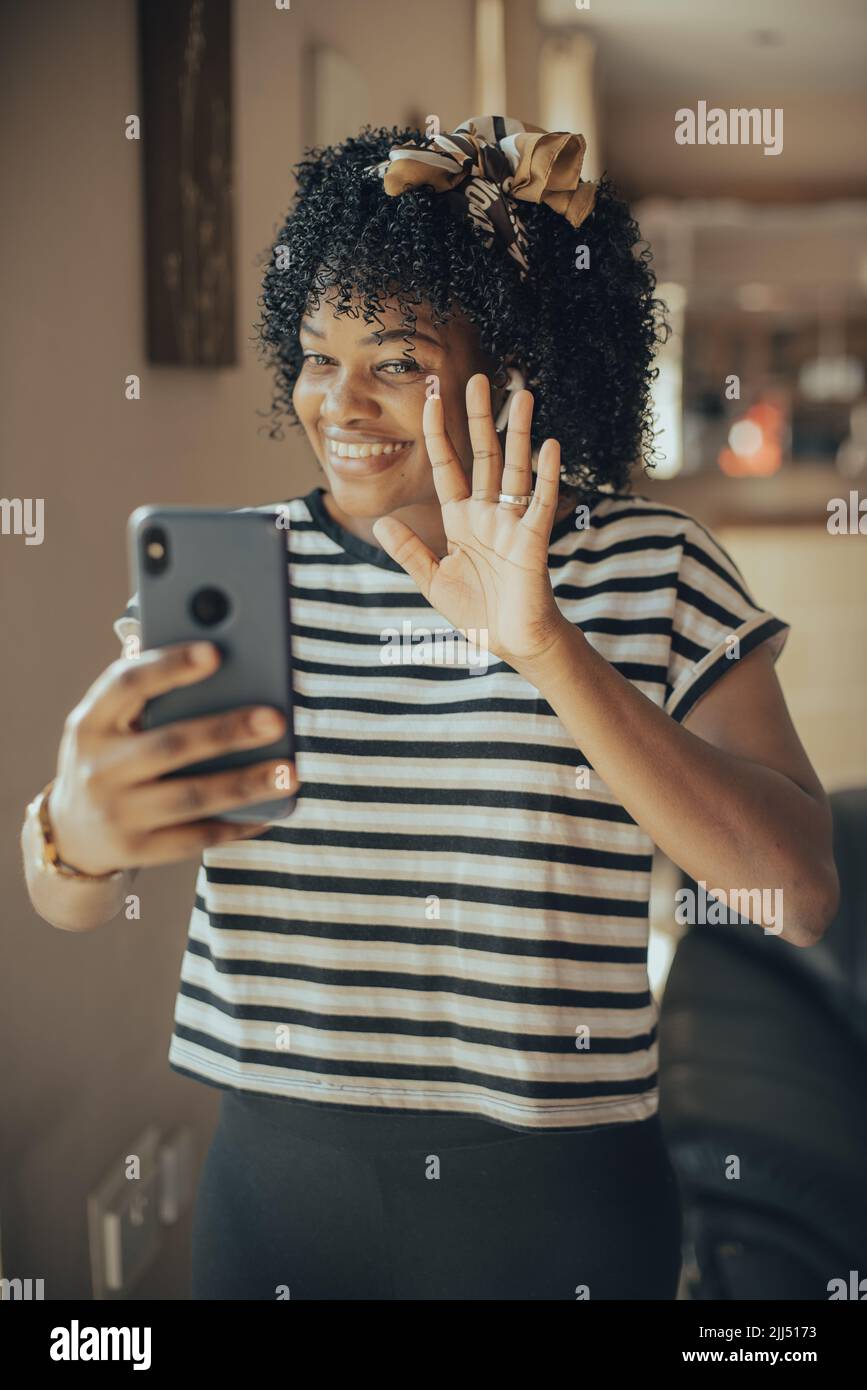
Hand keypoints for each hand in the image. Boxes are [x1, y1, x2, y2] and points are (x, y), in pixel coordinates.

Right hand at [48, 643, 297, 875]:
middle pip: (169, 745)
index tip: (216, 652)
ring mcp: (116, 813)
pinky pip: (196, 837)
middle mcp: (98, 768)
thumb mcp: (109, 722)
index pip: (126, 685)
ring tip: (288, 773)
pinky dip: (237, 824)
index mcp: (90, 722)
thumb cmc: (111, 758)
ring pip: (190, 797)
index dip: (170, 666)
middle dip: (225, 731)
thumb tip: (206, 640)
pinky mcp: (137, 850)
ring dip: (244, 784)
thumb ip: (146, 690)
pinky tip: (272, 810)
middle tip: (275, 719)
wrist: (72, 835)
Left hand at [371, 374, 570, 667]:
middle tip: (478, 379)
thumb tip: (381, 522)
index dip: (438, 435)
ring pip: (515, 468)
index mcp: (461, 520)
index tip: (430, 400)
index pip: (448, 467)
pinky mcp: (533, 540)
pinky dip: (547, 475)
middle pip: (483, 456)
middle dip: (479, 418)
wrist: (511, 642)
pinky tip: (550, 446)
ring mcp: (512, 522)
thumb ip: (409, 552)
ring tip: (521, 395)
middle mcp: (487, 513)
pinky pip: (541, 502)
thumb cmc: (477, 613)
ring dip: (518, 433)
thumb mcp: (433, 581)